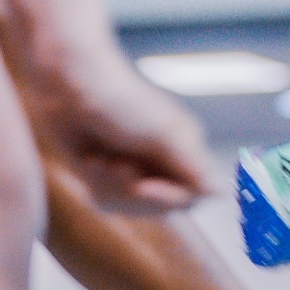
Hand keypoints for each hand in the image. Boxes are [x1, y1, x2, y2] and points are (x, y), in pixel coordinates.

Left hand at [0, 0, 208, 214]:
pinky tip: (89, 159)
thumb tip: (221, 191)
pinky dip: (94, 182)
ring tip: (98, 157)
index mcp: (183, 148)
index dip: (168, 198)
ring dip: (108, 184)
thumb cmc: (119, 97)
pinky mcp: (107, 172)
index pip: (189, 197)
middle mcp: (162, 161)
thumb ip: (192, 163)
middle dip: (131, 190)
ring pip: (128, 206)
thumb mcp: (159, 131)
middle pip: (157, 207)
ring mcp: (134, 167)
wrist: (68, 81)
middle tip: (116, 164)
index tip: (145, 186)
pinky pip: (106, 200)